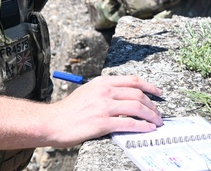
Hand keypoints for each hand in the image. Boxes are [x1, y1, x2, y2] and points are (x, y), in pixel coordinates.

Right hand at [45, 75, 162, 146]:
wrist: (52, 122)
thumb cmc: (69, 110)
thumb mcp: (88, 92)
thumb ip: (105, 92)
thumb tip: (124, 98)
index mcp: (102, 82)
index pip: (133, 80)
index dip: (150, 86)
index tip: (159, 93)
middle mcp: (105, 91)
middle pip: (138, 94)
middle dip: (152, 105)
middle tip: (158, 114)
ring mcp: (104, 106)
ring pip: (137, 108)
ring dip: (151, 116)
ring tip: (157, 123)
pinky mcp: (102, 123)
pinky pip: (128, 123)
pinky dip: (142, 127)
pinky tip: (148, 130)